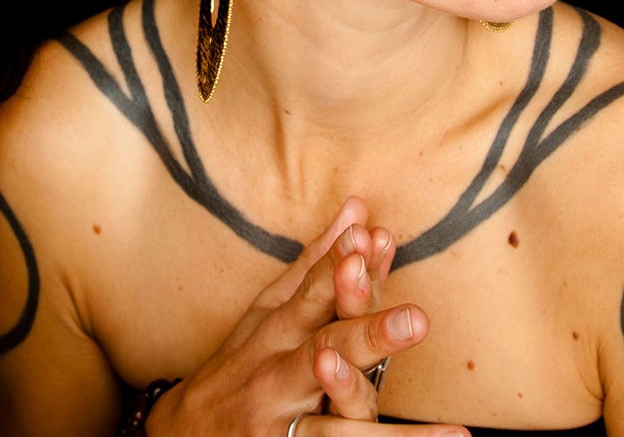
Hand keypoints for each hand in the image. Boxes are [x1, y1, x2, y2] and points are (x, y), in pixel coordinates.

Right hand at [147, 198, 443, 436]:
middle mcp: (277, 373)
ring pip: (337, 418)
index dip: (338, 267)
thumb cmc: (239, 364)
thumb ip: (315, 264)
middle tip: (417, 320)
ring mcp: (284, 419)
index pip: (310, 293)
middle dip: (368, 334)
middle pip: (324, 349)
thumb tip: (357, 209)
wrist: (185, 434)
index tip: (368, 237)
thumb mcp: (267, 312)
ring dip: (380, 407)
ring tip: (438, 419)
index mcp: (276, 330)